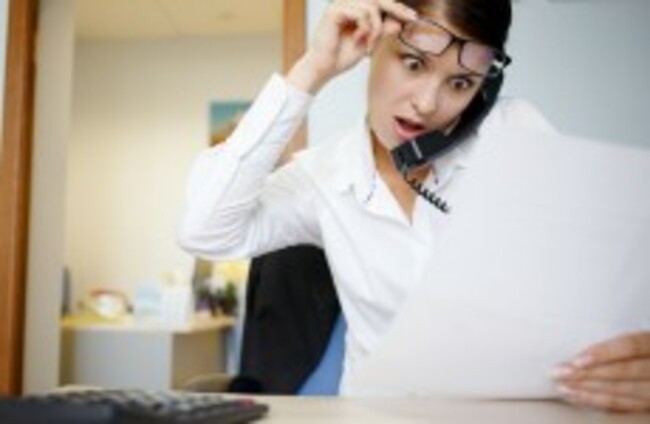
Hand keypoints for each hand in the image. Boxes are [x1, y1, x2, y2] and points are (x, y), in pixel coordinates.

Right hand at [287, 0, 416, 93]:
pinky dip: (366, 28)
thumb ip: (381, 31)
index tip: (413, 16)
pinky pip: (361, 13)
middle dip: (396, 9)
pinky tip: (360, 40)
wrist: (324, 68)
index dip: (397, 7)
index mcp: (354, 8)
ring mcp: (340, 5)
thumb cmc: (341, 56)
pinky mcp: (335, 11)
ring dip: (377, 28)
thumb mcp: (368, 43)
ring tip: (371, 44)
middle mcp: (347, 3)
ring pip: (372, 7)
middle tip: (409, 19)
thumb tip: (398, 22)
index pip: (380, 2)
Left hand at [553, 331, 649, 411]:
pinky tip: (575, 396)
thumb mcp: (629, 335)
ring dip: (589, 390)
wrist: (646, 364)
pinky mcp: (648, 403)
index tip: (577, 359)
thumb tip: (571, 336)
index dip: (604, 352)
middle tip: (559, 373)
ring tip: (562, 387)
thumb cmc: (628, 347)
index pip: (631, 346)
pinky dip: (597, 401)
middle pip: (625, 371)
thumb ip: (611, 339)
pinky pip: (623, 405)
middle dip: (590, 373)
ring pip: (624, 391)